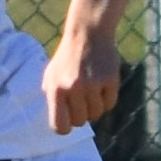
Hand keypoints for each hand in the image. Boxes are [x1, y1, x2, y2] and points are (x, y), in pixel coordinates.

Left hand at [40, 20, 122, 135]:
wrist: (87, 33)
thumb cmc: (66, 58)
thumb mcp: (50, 76)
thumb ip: (52, 99)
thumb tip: (59, 124)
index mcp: (55, 89)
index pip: (59, 126)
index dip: (65, 127)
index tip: (69, 121)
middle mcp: (73, 88)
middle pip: (80, 122)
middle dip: (81, 114)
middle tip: (81, 99)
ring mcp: (93, 84)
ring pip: (96, 114)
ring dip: (95, 106)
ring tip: (91, 90)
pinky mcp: (110, 80)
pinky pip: (110, 104)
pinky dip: (107, 99)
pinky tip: (102, 85)